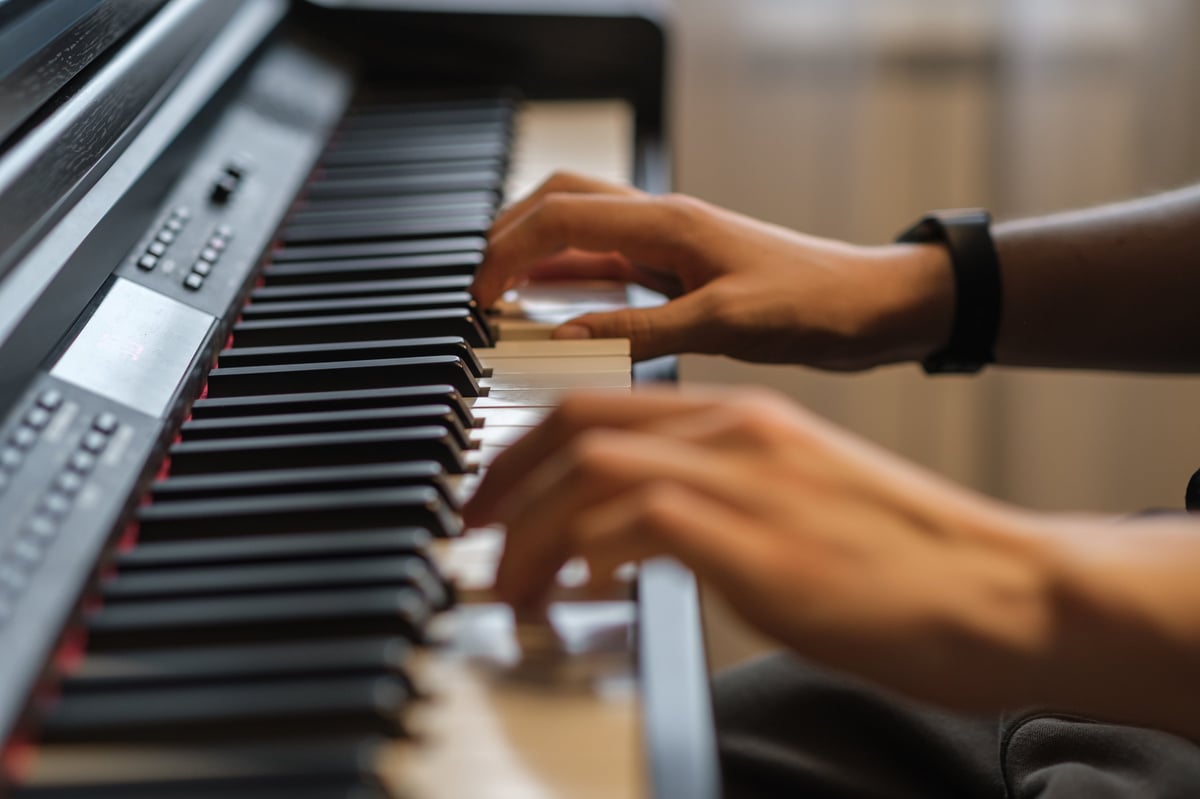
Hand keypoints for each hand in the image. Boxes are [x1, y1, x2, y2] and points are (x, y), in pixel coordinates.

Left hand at [464, 387, 1059, 710]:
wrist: (1000, 589)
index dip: (526, 448)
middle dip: (503, 477)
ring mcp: (750, 484)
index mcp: (742, 421)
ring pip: (593, 474)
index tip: (494, 496)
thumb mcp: (793, 508)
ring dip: (530, 534)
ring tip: (508, 587)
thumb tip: (635, 542)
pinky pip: (639, 527)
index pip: (600, 407)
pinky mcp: (763, 545)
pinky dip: (586, 559)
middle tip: (471, 532)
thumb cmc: (901, 561)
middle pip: (578, 425)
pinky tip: (578, 598)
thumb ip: (716, 504)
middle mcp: (738, 434)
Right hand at [473, 172, 953, 365]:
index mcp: (668, 222)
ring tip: (499, 294)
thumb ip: (642, 329)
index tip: (478, 297)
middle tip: (477, 287)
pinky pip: (607, 264)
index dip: (508, 253)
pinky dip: (568, 280)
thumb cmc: (817, 306)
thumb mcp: (727, 325)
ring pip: (580, 228)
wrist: (873, 309)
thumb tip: (566, 336)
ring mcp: (668, 245)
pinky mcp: (679, 272)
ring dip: (535, 252)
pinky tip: (553, 308)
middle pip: (560, 201)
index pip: (561, 217)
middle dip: (509, 234)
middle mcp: (661, 223)